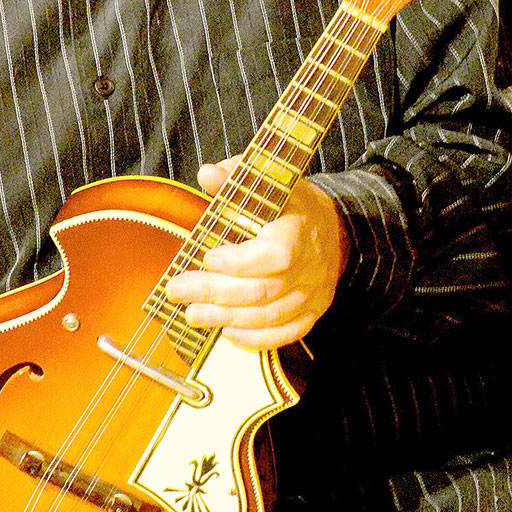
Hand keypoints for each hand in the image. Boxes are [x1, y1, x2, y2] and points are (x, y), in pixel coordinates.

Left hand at [166, 164, 350, 348]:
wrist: (334, 230)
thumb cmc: (292, 206)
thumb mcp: (269, 182)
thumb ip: (237, 177)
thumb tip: (207, 174)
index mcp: (299, 231)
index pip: (274, 256)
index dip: (238, 263)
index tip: (207, 258)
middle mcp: (309, 267)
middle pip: (261, 290)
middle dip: (214, 293)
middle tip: (178, 290)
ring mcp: (312, 295)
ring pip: (267, 316)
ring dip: (225, 318)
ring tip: (192, 314)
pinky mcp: (311, 313)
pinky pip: (283, 334)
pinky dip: (253, 337)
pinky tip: (225, 331)